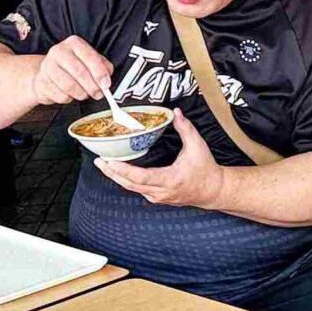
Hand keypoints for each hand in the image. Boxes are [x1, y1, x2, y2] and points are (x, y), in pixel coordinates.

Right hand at [30, 36, 115, 105]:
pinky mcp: (41, 82)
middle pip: (79, 72)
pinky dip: (69, 99)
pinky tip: (70, 94)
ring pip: (69, 86)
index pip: (89, 56)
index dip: (99, 72)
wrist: (47, 74)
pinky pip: (61, 96)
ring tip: (84, 93)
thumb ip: (103, 67)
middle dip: (92, 86)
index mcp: (74, 43)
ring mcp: (47, 66)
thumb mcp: (90, 61)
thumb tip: (106, 78)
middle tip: (98, 93)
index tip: (106, 84)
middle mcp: (59, 51)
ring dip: (81, 94)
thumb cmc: (72, 67)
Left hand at [95, 112, 222, 208]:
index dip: (123, 170)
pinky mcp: (157, 197)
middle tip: (99, 161)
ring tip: (104, 165)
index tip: (110, 162)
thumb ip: (186, 128)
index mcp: (169, 179)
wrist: (213, 190)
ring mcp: (158, 196)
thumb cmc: (205, 170)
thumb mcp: (198, 146)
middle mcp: (161, 191)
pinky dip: (125, 180)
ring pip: (131, 188)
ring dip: (116, 177)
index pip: (140, 177)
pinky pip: (137, 189)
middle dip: (112, 172)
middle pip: (129, 184)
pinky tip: (118, 172)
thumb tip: (176, 113)